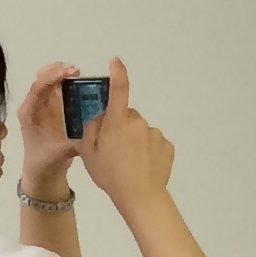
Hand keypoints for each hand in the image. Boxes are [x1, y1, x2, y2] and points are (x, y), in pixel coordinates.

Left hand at [15, 63, 80, 198]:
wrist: (42, 174)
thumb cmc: (44, 164)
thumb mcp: (56, 156)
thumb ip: (70, 147)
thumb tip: (88, 139)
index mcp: (29, 113)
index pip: (37, 89)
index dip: (52, 78)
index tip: (69, 72)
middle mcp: (34, 107)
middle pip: (41, 80)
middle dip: (56, 71)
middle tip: (75, 70)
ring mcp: (44, 108)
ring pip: (49, 83)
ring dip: (61, 74)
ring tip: (77, 72)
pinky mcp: (54, 111)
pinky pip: (59, 91)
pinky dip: (67, 83)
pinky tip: (80, 82)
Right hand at [77, 59, 176, 209]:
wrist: (140, 195)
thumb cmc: (109, 174)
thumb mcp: (87, 151)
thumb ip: (91, 128)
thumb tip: (101, 117)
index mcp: (117, 121)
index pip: (119, 90)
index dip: (118, 73)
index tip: (117, 62)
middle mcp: (138, 122)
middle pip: (127, 117)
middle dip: (120, 126)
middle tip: (113, 149)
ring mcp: (155, 134)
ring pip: (141, 131)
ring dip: (135, 141)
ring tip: (129, 163)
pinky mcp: (168, 146)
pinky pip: (154, 143)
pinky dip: (148, 151)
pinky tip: (143, 166)